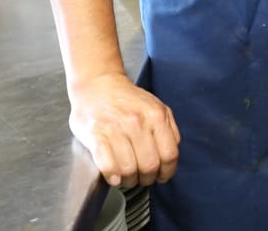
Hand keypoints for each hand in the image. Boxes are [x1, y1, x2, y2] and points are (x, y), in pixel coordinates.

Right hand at [68, 73, 179, 187]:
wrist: (98, 85)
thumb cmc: (127, 100)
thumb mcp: (156, 107)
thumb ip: (168, 129)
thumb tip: (171, 155)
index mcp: (156, 115)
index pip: (170, 154)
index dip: (167, 172)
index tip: (162, 177)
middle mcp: (137, 121)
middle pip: (150, 165)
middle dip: (147, 179)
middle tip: (142, 179)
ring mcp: (116, 128)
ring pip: (129, 169)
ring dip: (129, 181)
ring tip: (127, 178)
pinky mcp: (96, 135)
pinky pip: (107, 165)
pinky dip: (112, 177)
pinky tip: (114, 178)